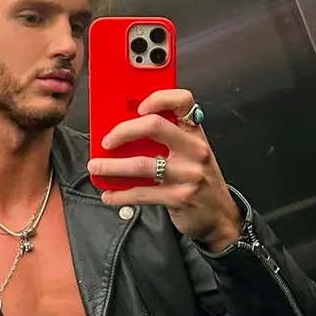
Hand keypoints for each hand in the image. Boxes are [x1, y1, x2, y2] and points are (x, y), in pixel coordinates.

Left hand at [87, 89, 241, 251]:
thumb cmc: (200, 180)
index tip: (137, 106)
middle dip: (123, 131)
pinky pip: (141, 193)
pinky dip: (120, 194)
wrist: (220, 216)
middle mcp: (194, 149)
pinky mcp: (178, 197)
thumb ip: (168, 139)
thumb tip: (125, 130)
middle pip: (154, 126)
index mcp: (195, 134)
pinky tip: (109, 195)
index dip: (158, 98)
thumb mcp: (191, 153)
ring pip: (141, 163)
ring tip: (95, 167)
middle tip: (107, 141)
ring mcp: (187, 174)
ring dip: (112, 166)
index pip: (183, 101)